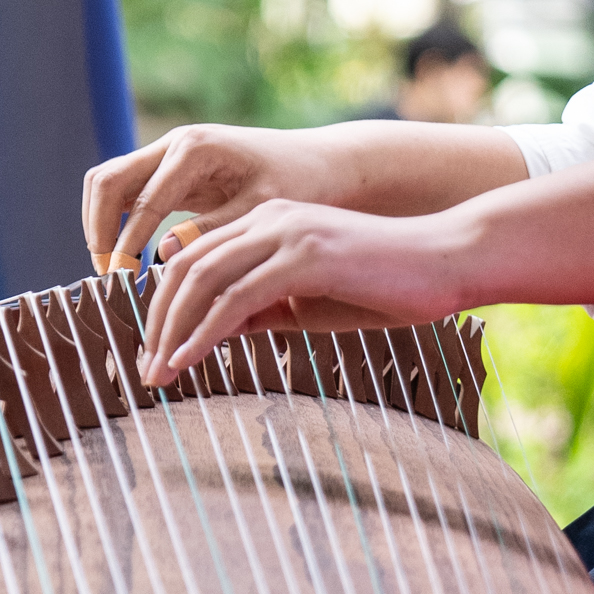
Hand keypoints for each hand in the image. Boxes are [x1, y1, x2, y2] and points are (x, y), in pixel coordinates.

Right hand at [82, 122, 348, 276]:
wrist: (321, 163)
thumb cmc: (300, 185)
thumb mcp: (261, 210)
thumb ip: (212, 229)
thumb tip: (163, 250)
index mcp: (196, 151)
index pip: (142, 200)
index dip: (126, 243)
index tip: (122, 281)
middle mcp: (175, 144)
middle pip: (106, 180)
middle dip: (98, 228)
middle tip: (108, 274)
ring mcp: (171, 152)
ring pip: (109, 181)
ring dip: (101, 223)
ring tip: (114, 268)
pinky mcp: (173, 168)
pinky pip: (129, 189)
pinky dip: (118, 219)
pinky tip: (130, 256)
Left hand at [133, 200, 476, 385]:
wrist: (448, 263)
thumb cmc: (387, 287)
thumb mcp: (311, 303)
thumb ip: (264, 310)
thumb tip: (217, 332)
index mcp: (267, 222)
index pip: (194, 260)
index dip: (165, 307)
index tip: (154, 351)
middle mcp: (268, 218)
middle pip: (185, 267)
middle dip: (159, 322)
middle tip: (145, 371)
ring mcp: (285, 232)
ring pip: (202, 279)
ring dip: (173, 331)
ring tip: (159, 374)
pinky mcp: (304, 255)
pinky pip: (236, 297)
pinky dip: (205, 332)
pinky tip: (188, 361)